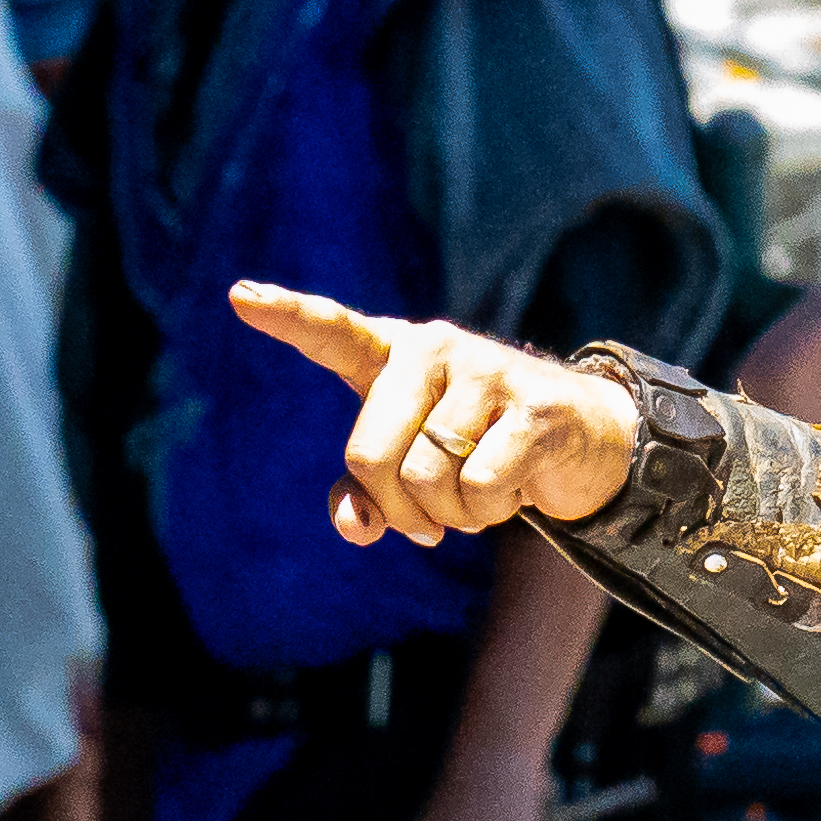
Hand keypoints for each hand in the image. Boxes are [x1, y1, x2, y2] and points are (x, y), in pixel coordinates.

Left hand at [231, 285, 641, 545]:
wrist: (580, 438)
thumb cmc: (476, 448)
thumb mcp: (412, 469)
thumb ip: (367, 497)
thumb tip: (356, 524)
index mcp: (392, 354)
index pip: (331, 331)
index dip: (286, 316)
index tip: (239, 296)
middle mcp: (434, 348)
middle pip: (371, 454)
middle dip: (396, 509)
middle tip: (425, 521)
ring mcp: (487, 371)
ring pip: (428, 477)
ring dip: (450, 517)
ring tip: (476, 498)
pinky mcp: (534, 406)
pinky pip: (481, 487)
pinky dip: (490, 513)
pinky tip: (514, 490)